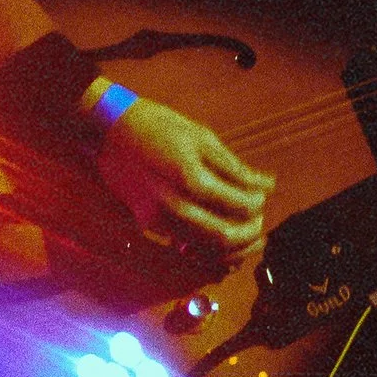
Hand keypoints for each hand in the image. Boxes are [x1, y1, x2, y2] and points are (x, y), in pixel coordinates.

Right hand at [94, 98, 273, 260]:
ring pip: (205, 249)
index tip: (263, 197)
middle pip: (223, 236)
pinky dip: (209, 250)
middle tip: (260, 224)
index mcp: (190, 178)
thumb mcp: (202, 137)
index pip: (237, 205)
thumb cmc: (159, 127)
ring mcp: (158, 219)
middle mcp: (173, 205)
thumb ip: (235, 167)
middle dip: (249, 234)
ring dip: (232, 248)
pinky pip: (186, 247)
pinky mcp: (149, 225)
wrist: (109, 132)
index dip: (257, 204)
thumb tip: (267, 185)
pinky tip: (222, 243)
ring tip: (248, 237)